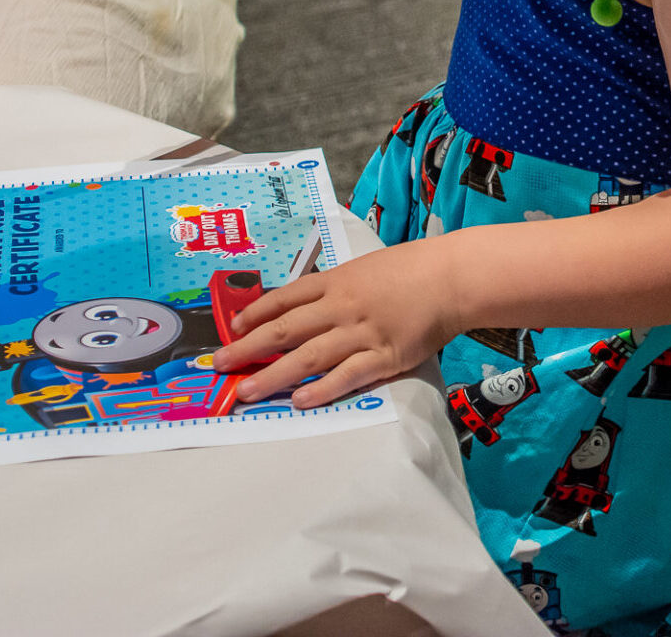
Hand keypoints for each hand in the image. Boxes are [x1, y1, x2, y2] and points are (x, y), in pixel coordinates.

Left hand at [211, 240, 459, 408]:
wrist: (451, 278)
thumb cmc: (410, 270)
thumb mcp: (365, 269)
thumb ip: (336, 287)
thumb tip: (305, 306)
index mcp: (335, 281)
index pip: (284, 299)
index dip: (254, 315)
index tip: (230, 330)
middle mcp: (341, 306)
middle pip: (285, 330)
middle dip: (248, 349)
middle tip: (219, 365)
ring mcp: (361, 332)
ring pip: (307, 357)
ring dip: (273, 376)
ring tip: (246, 392)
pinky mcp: (384, 356)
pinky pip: (347, 376)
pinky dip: (321, 390)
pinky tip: (299, 402)